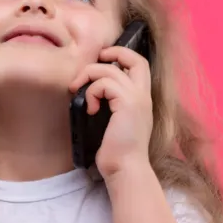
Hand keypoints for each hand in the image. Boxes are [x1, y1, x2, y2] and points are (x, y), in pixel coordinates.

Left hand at [70, 45, 153, 178]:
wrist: (126, 169)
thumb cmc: (117, 152)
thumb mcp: (115, 123)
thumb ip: (112, 105)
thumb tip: (91, 94)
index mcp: (142, 100)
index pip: (139, 66)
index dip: (122, 56)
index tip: (102, 61)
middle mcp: (143, 96)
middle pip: (136, 59)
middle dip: (113, 52)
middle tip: (94, 62)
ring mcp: (137, 99)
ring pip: (111, 70)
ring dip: (89, 76)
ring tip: (78, 91)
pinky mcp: (127, 105)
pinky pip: (104, 84)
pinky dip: (91, 93)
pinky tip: (90, 109)